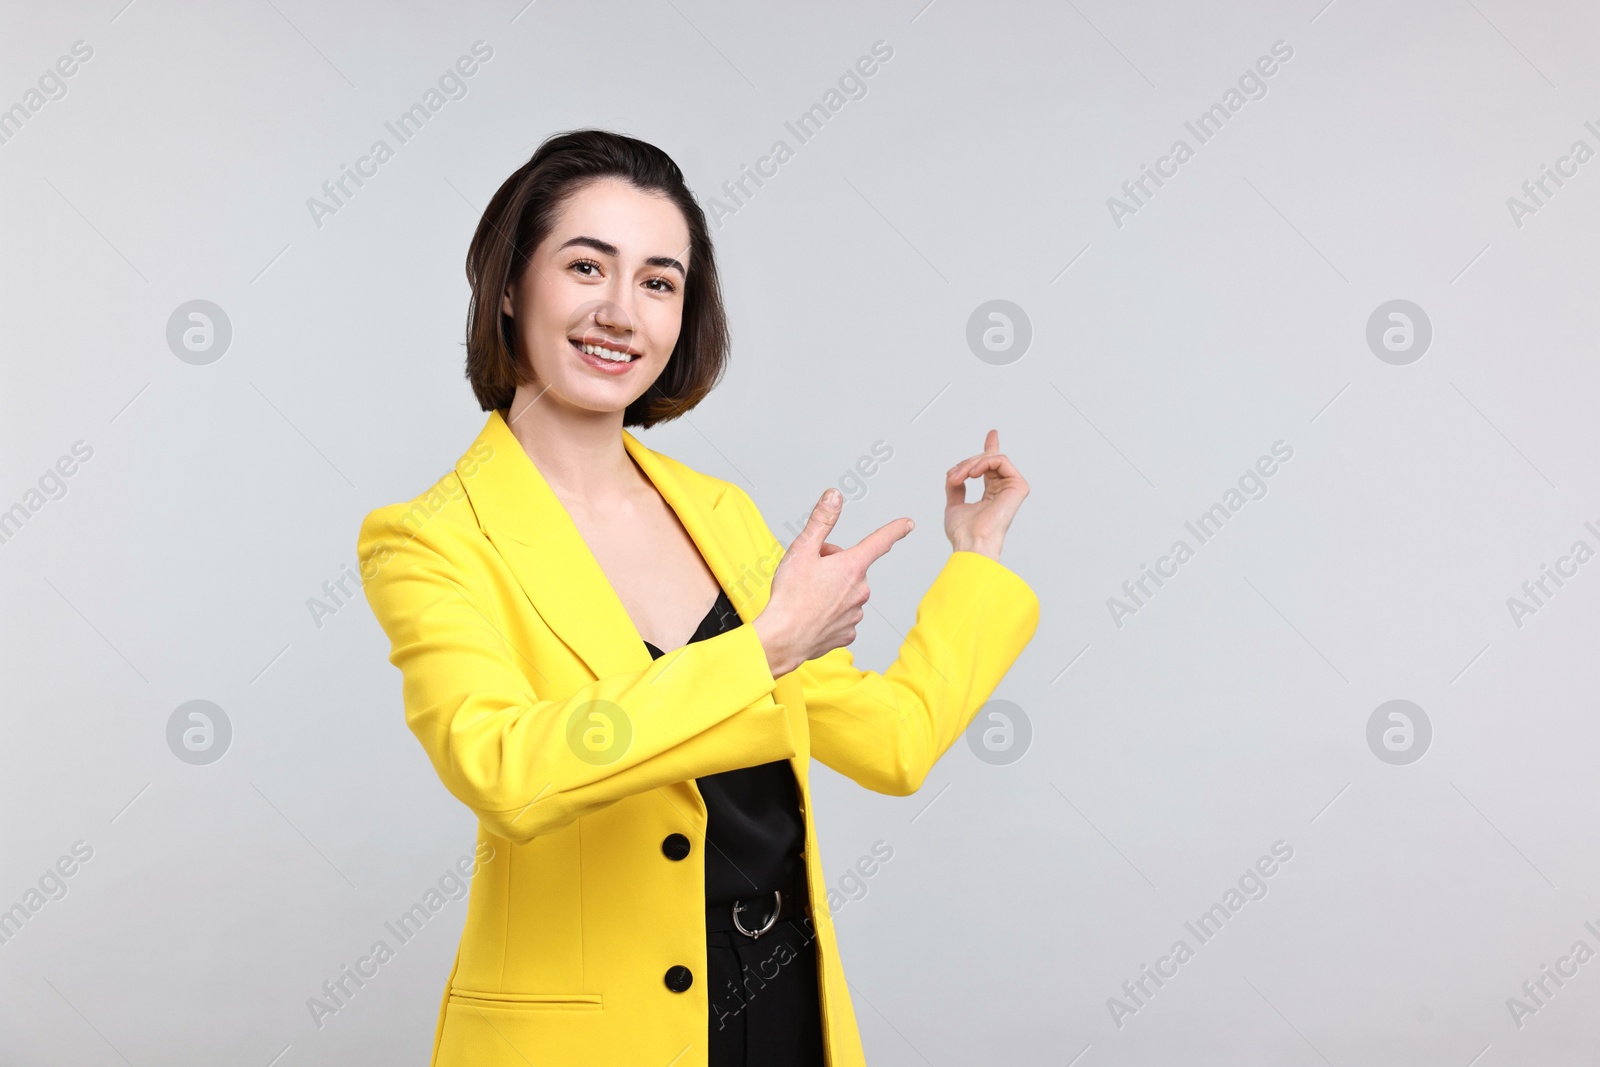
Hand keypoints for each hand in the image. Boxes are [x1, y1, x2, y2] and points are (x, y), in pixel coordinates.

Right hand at [753, 488, 913, 676]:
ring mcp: (856, 613)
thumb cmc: (790, 596)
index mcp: (851, 567)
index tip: (907, 524)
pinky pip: (842, 616)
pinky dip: (829, 613)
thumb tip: (835, 497)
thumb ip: (821, 521)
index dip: (894, 530)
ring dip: (831, 589)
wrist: (783, 638)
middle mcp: (860, 590)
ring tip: (807, 596)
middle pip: (851, 567)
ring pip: (846, 592)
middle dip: (832, 565)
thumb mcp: (801, 550)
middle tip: (808, 573)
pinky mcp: (848, 632)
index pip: (879, 541)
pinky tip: (812, 615)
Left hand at [944, 429, 1028, 560]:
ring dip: (971, 464)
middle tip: (953, 476)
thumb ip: (956, 488)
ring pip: (991, 459)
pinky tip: (973, 473)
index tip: (992, 434)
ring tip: (960, 477)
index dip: (991, 449)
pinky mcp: (1018, 486)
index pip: (992, 467)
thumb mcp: (954, 504)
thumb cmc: (964, 532)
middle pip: (986, 460)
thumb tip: (955, 474)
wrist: (971, 542)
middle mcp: (1003, 490)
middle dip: (965, 464)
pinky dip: (983, 463)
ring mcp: (1011, 488)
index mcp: (991, 494)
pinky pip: (1000, 461)